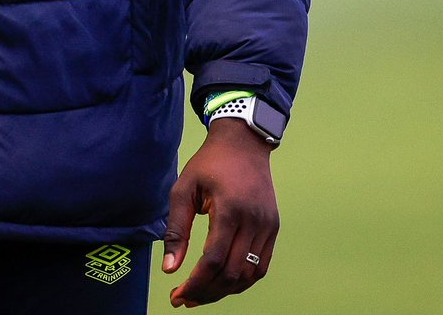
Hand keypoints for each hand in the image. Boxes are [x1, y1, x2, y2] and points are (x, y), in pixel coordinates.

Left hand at [162, 117, 278, 306]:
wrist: (243, 142)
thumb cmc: (209, 163)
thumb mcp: (184, 188)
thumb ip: (176, 229)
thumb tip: (169, 268)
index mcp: (229, 209)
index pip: (213, 260)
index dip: (195, 283)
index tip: (177, 295)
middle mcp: (253, 221)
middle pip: (232, 273)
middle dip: (207, 292)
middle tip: (185, 299)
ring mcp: (267, 226)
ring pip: (249, 275)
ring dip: (225, 290)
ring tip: (201, 293)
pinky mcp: (273, 228)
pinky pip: (261, 266)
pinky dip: (242, 280)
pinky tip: (223, 282)